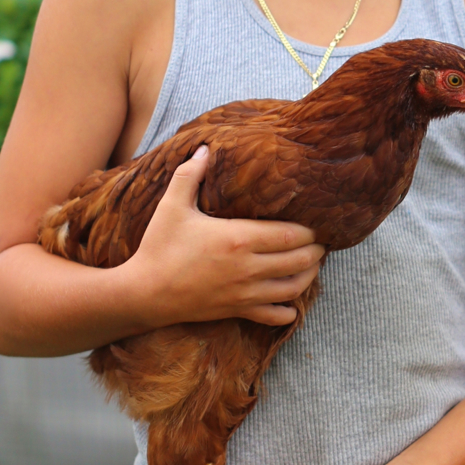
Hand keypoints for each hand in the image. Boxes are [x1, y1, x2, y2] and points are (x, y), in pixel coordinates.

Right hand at [119, 146, 324, 328]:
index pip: (290, 235)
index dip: (309, 231)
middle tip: (321, 243)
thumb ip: (190, 174)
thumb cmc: (159, 247)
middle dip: (315, 252)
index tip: (316, 224)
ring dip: (308, 277)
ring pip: (293, 289)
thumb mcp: (172, 206)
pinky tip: (292, 303)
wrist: (143, 293)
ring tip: (312, 266)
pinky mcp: (236, 311)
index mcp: (238, 238)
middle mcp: (248, 267)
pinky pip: (274, 316)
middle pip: (299, 261)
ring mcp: (244, 293)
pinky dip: (289, 311)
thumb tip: (204, 148)